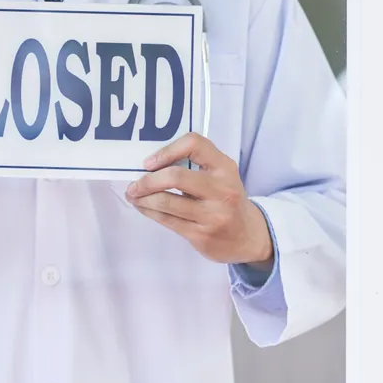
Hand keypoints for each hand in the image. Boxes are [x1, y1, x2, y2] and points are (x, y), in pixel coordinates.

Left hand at [126, 133, 273, 266]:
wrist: (248, 237)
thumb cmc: (228, 200)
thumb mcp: (222, 176)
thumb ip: (196, 165)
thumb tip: (151, 165)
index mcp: (225, 168)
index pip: (194, 144)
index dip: (167, 150)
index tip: (150, 162)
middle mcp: (222, 190)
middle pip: (175, 177)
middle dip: (148, 180)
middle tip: (135, 184)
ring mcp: (212, 215)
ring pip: (166, 202)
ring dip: (143, 198)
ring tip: (134, 196)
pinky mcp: (201, 235)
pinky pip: (167, 220)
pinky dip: (149, 212)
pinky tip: (144, 207)